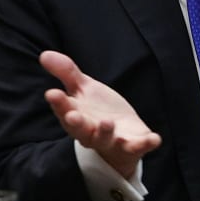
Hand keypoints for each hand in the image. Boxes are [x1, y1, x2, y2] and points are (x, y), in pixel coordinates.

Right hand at [40, 50, 161, 177]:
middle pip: (81, 130)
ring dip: (106, 132)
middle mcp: (91, 131)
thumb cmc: (96, 111)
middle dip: (77, 124)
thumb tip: (44, 54)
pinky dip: (145, 144)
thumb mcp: (83, 89)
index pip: (64, 110)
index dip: (58, 103)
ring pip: (106, 139)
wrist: (119, 136)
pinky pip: (138, 147)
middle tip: (73, 115)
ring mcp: (112, 140)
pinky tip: (155, 138)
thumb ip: (66, 72)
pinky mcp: (132, 145)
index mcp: (77, 116)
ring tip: (108, 123)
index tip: (52, 93)